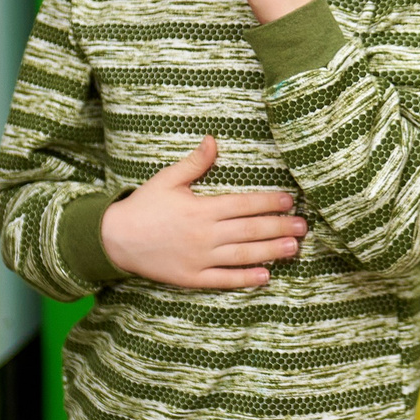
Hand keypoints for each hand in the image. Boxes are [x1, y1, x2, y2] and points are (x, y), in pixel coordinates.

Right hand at [100, 136, 304, 289]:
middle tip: (303, 226)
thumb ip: (194, 163)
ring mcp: (199, 258)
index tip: (289, 201)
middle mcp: (204, 234)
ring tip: (294, 249)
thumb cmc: (144, 206)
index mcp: (202, 209)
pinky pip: (223, 280)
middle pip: (249, 230)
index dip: (268, 202)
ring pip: (242, 256)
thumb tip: (214, 140)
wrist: (115, 239)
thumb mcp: (167, 180)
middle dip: (279, 227)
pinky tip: (265, 276)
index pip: (244, 204)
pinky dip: (245, 279)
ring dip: (271, 252)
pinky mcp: (192, 278)